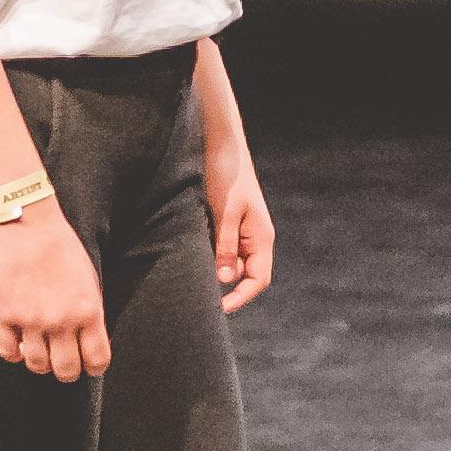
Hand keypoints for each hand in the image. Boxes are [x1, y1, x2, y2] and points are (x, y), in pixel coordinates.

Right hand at [0, 202, 110, 382]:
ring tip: (40, 349)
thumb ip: (90, 313)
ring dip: (40, 362)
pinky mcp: (4, 315)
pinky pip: (7, 352)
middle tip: (63, 362)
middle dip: (67, 371)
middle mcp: (61, 321)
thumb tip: (89, 340)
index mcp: (88, 312)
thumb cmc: (61, 247)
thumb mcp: (89, 279)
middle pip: (66, 371)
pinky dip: (14, 353)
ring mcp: (31, 320)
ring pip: (37, 366)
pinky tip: (19, 343)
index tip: (89, 363)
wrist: (28, 224)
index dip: (94, 366)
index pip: (97, 361)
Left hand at [202, 130, 276, 311]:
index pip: (258, 279)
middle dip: (219, 278)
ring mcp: (238, 229)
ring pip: (224, 259)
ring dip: (208, 260)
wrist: (220, 142)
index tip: (219, 308)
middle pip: (239, 273)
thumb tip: (224, 279)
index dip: (241, 297)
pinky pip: (216, 245)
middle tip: (193, 279)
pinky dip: (204, 247)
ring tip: (189, 251)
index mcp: (261, 237)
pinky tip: (190, 238)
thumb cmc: (226, 175)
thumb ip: (225, 246)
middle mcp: (252, 237)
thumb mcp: (225, 212)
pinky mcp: (224, 221)